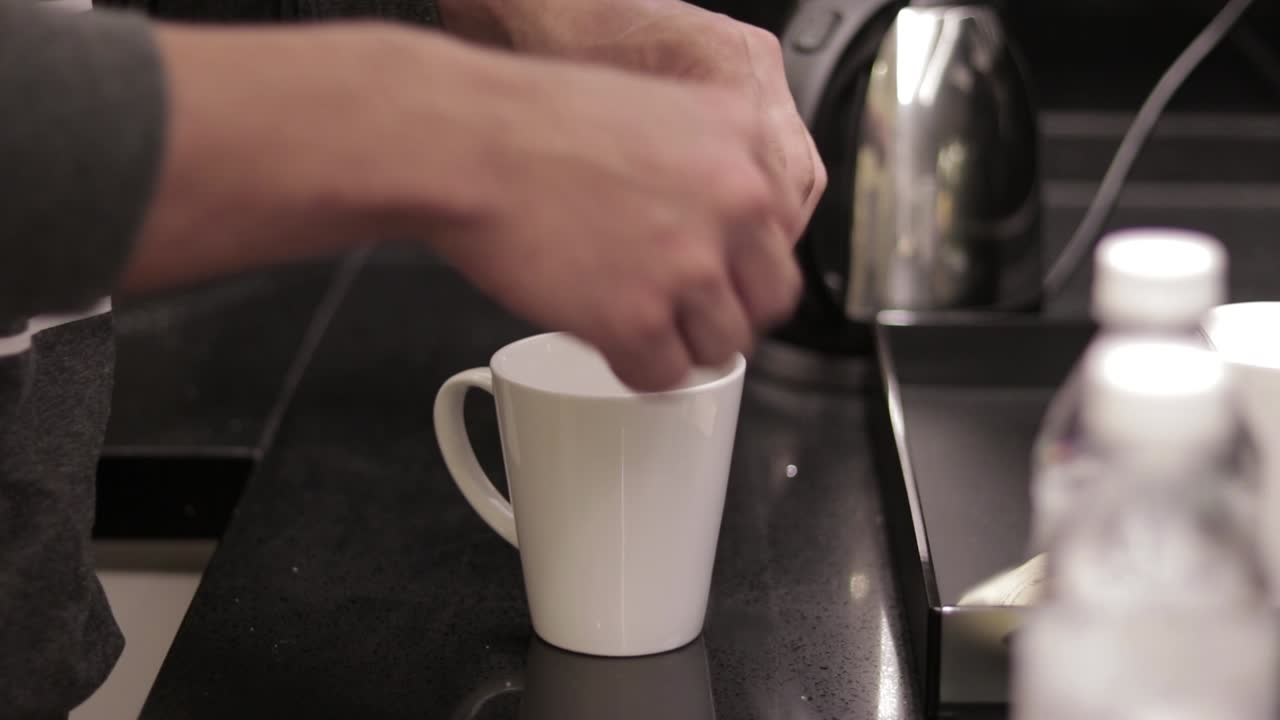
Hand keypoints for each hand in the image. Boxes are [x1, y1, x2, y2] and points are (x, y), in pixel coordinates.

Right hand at [135, 24, 801, 390]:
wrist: (467, 143)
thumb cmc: (533, 122)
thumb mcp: (652, 112)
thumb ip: (704, 163)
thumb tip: (718, 222)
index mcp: (743, 140)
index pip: (782, 234)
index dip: (745, 264)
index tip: (720, 276)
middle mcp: (733, 202)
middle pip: (767, 301)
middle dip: (727, 314)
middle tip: (685, 314)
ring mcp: (690, 265)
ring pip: (721, 348)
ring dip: (681, 346)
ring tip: (637, 325)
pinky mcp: (639, 320)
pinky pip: (663, 377)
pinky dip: (636, 369)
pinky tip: (607, 340)